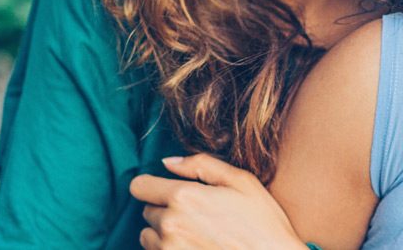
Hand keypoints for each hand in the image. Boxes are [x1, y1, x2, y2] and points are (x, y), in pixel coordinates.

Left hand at [129, 153, 303, 249]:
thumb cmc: (263, 222)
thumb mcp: (241, 181)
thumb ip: (202, 164)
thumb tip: (169, 162)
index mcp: (184, 197)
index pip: (139, 186)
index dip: (153, 185)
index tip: (168, 189)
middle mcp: (170, 224)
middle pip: (147, 210)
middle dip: (165, 209)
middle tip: (196, 214)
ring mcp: (169, 249)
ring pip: (149, 235)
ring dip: (164, 233)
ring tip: (196, 233)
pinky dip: (171, 249)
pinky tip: (195, 247)